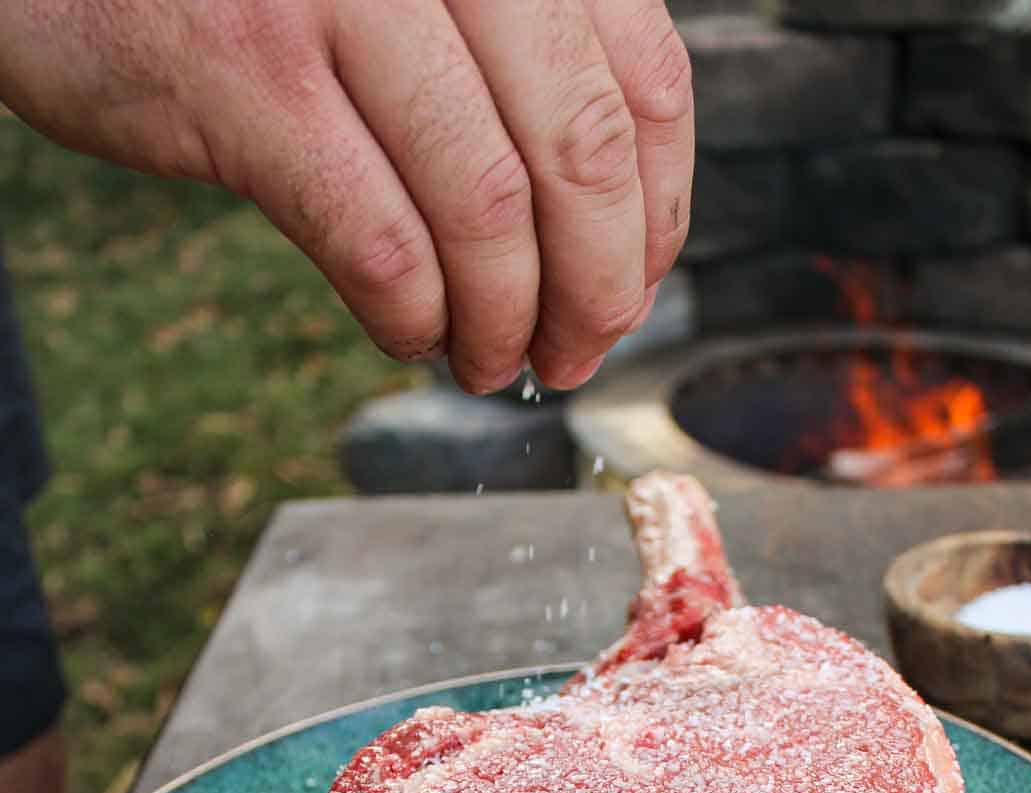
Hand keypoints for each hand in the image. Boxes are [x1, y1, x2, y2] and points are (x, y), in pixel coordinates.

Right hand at [0, 0, 692, 392]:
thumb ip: (510, 66)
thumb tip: (607, 235)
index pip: (644, 81)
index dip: (654, 215)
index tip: (632, 286)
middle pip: (582, 151)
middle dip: (595, 289)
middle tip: (574, 352)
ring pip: (487, 207)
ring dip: (502, 318)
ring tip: (486, 357)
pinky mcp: (245, 74)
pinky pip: (376, 238)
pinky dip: (410, 314)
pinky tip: (407, 331)